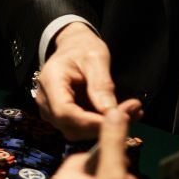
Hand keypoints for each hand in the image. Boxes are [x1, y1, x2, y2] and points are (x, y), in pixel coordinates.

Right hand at [36, 23, 140, 139]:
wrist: (73, 47)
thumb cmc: (82, 48)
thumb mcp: (96, 59)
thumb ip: (102, 85)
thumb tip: (111, 112)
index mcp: (50, 81)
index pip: (65, 112)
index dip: (90, 122)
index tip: (116, 120)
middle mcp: (45, 100)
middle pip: (70, 126)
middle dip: (101, 126)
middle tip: (132, 113)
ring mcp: (51, 111)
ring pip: (76, 132)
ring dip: (103, 128)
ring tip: (130, 113)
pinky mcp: (62, 117)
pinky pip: (81, 128)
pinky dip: (101, 126)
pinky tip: (121, 114)